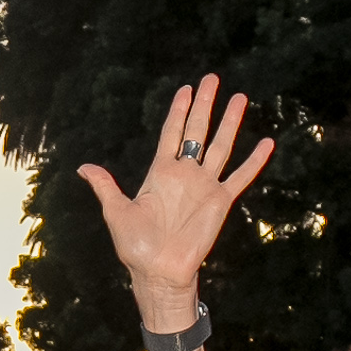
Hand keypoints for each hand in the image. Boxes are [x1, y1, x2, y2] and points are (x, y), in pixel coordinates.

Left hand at [76, 73, 273, 318]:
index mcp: (160, 173)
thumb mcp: (116, 211)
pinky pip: (240, 177)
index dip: (178, 111)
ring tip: (241, 98)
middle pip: (197, 131)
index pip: (172, 133)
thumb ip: (105, 186)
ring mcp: (205, 186)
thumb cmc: (136, 246)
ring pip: (221, 146)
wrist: (159, 271)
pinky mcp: (220, 201)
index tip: (186, 89)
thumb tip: (83, 167)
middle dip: (205, 105)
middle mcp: (185, 175)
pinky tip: (267, 143)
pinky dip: (254, 161)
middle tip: (213, 79)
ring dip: (230, 123)